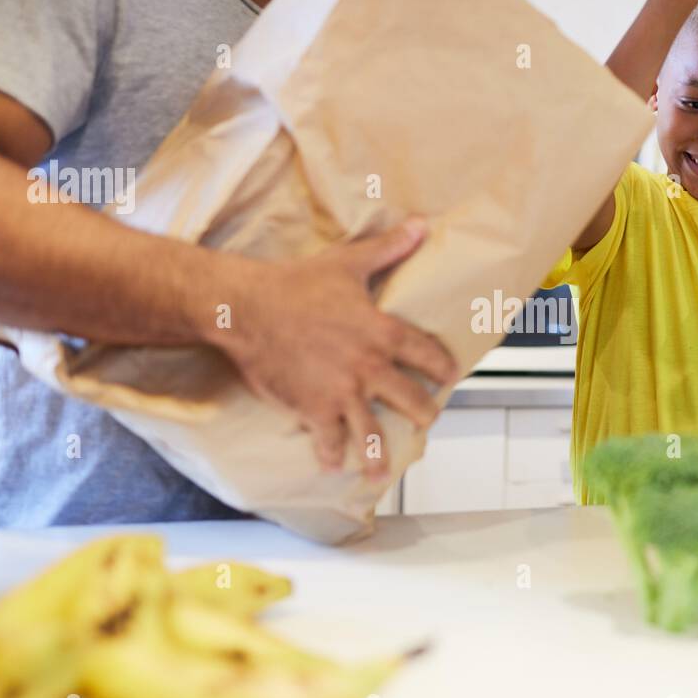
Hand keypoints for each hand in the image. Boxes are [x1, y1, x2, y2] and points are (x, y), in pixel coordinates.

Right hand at [211, 219, 457, 478]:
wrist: (247, 309)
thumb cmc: (296, 283)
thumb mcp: (348, 262)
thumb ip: (389, 249)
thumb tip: (421, 226)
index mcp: (382, 333)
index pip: (427, 354)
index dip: (442, 367)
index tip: (450, 377)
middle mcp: (369, 368)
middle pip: (412, 400)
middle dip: (425, 413)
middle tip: (428, 419)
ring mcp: (343, 393)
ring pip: (374, 433)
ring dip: (381, 454)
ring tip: (383, 471)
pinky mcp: (313, 409)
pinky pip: (328, 440)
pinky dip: (330, 456)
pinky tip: (333, 466)